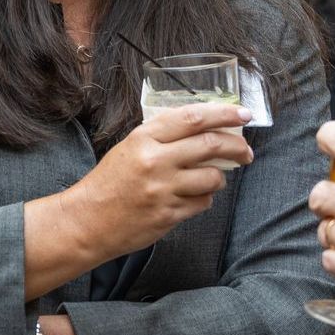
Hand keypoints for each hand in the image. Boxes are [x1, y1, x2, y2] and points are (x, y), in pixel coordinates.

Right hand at [63, 102, 254, 258]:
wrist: (88, 220)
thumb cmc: (111, 181)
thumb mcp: (131, 147)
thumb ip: (164, 136)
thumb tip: (205, 127)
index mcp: (144, 138)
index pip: (193, 118)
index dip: (224, 113)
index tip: (243, 114)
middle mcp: (155, 161)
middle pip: (210, 145)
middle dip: (237, 146)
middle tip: (246, 151)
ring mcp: (163, 190)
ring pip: (212, 177)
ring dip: (219, 177)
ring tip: (211, 178)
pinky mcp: (168, 215)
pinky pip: (203, 203)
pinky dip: (204, 198)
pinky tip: (193, 197)